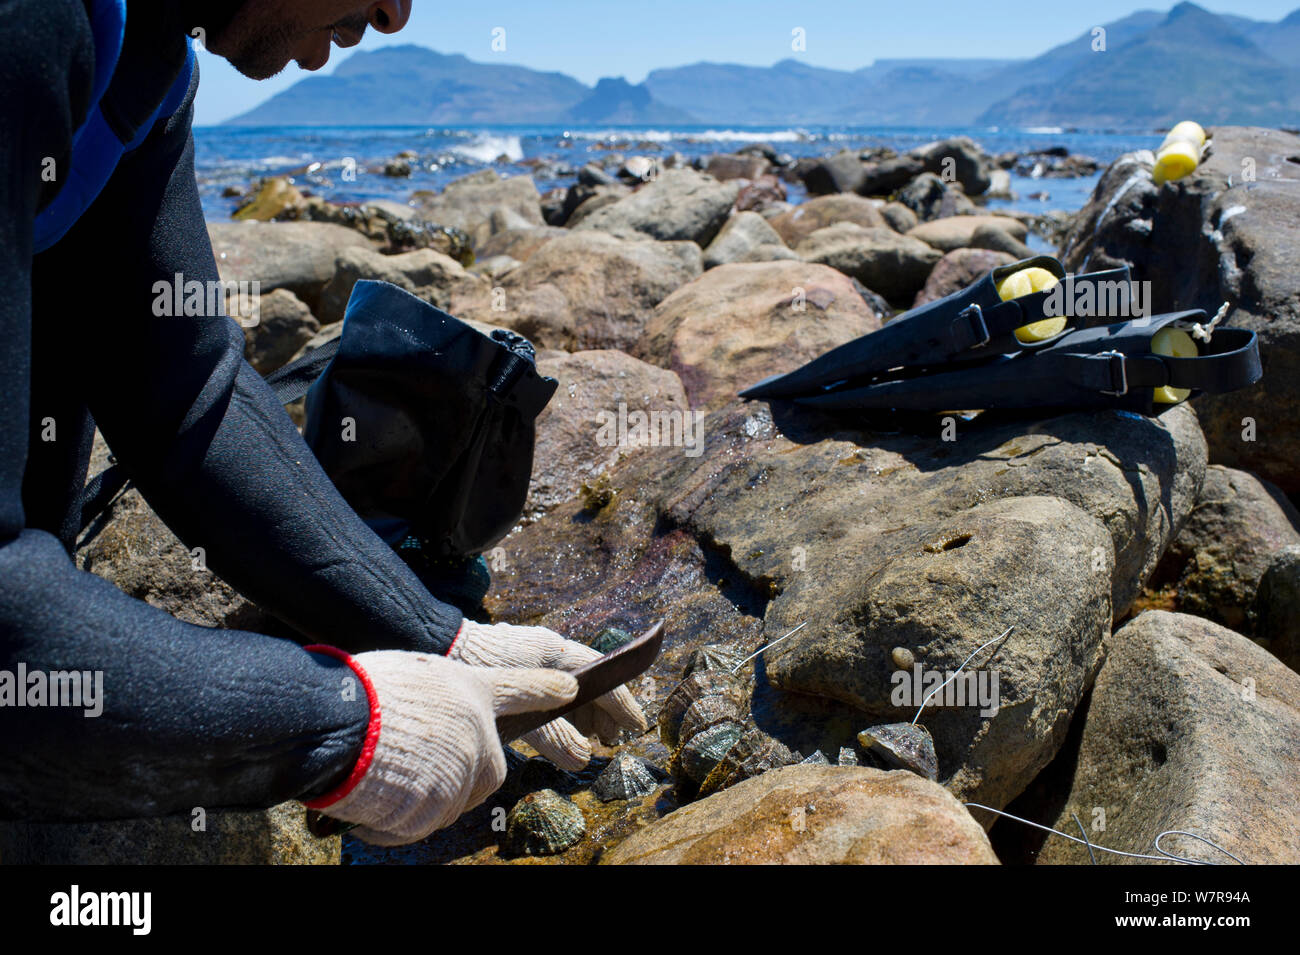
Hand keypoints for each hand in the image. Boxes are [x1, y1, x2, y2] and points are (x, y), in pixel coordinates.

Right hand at [317, 650, 576, 845]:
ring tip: (387, 775)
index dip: (545, 688)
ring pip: (457, 799)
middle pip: (491, 769)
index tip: (570, 688)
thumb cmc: (361, 692)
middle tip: (420, 770)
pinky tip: (377, 799)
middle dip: (464, 777)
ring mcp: (464, 767)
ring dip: (426, 798)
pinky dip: (401, 821)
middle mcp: (477, 728)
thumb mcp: (411, 677)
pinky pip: (426, 822)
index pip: (518, 687)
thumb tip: (433, 727)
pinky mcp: (444, 802)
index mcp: (470, 688)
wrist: (340, 723)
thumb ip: (436, 703)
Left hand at [449, 620, 648, 769]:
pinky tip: (560, 730)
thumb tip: (583, 758)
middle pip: (588, 682)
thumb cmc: (476, 671)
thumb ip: (553, 734)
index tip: (636, 726)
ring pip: (568, 687)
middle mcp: (547, 651)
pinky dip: (561, 711)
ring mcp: (531, 658)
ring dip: (583, 713)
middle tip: (612, 740)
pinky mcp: (514, 668)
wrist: (435, 647)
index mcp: (554, 651)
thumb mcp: (519, 708)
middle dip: (603, 712)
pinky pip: (549, 690)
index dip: (620, 703)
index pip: (601, 675)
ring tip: (592, 740)